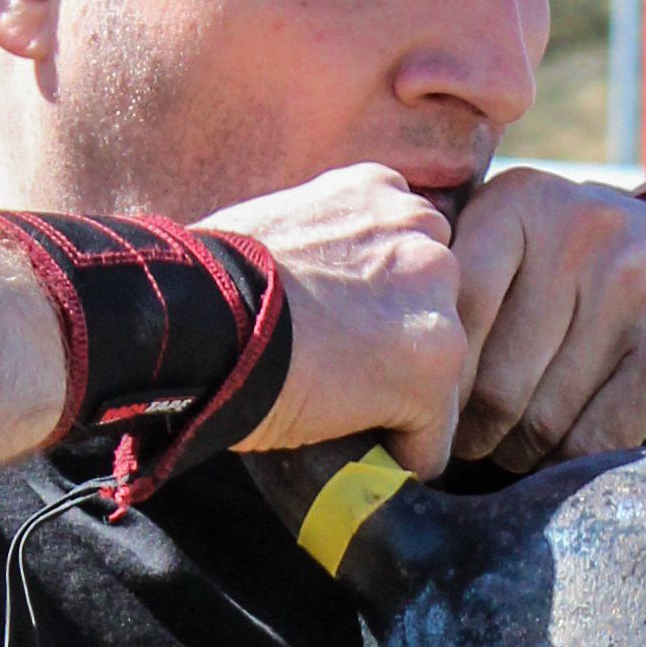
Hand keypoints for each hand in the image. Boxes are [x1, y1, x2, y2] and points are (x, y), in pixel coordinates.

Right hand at [212, 166, 475, 476]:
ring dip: (407, 399)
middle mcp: (420, 232)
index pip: (411, 254)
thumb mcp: (281, 225)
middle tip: (348, 375)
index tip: (344, 329)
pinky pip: (434, 436)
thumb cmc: (211, 283)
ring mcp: (434, 298)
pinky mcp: (434, 366)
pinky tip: (360, 452)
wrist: (200, 318)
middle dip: (402, 344)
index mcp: (379, 191)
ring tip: (352, 417)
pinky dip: (404, 454)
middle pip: (438, 309)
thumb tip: (320, 290)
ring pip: (445, 372)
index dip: (379, 301)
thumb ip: (326, 243)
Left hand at [448, 174, 645, 467]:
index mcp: (521, 201)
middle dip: (478, 432)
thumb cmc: (597, 279)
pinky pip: (594, 438)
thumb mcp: (529, 246)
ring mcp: (635, 285)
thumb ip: (461, 283)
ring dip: (524, 455)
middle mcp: (579, 230)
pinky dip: (576, 464)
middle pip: (492, 380)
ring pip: (540, 419)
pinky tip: (575, 456)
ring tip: (522, 452)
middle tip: (478, 447)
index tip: (437, 412)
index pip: (451, 312)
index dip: (439, 382)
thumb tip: (394, 377)